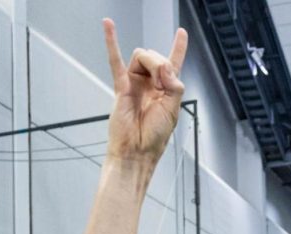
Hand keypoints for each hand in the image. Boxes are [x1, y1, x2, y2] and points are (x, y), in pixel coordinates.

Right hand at [102, 19, 187, 163]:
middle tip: (163, 86)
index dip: (179, 48)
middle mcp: (151, 83)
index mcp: (166, 89)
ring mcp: (135, 83)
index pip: (173, 64)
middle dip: (162, 65)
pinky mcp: (121, 87)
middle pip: (157, 56)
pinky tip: (109, 26)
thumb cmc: (155, 136)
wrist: (137, 151)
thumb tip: (163, 66)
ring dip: (151, 63)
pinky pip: (115, 61)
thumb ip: (174, 85)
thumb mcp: (173, 109)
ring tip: (153, 85)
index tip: (182, 33)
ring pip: (142, 56)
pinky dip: (111, 41)